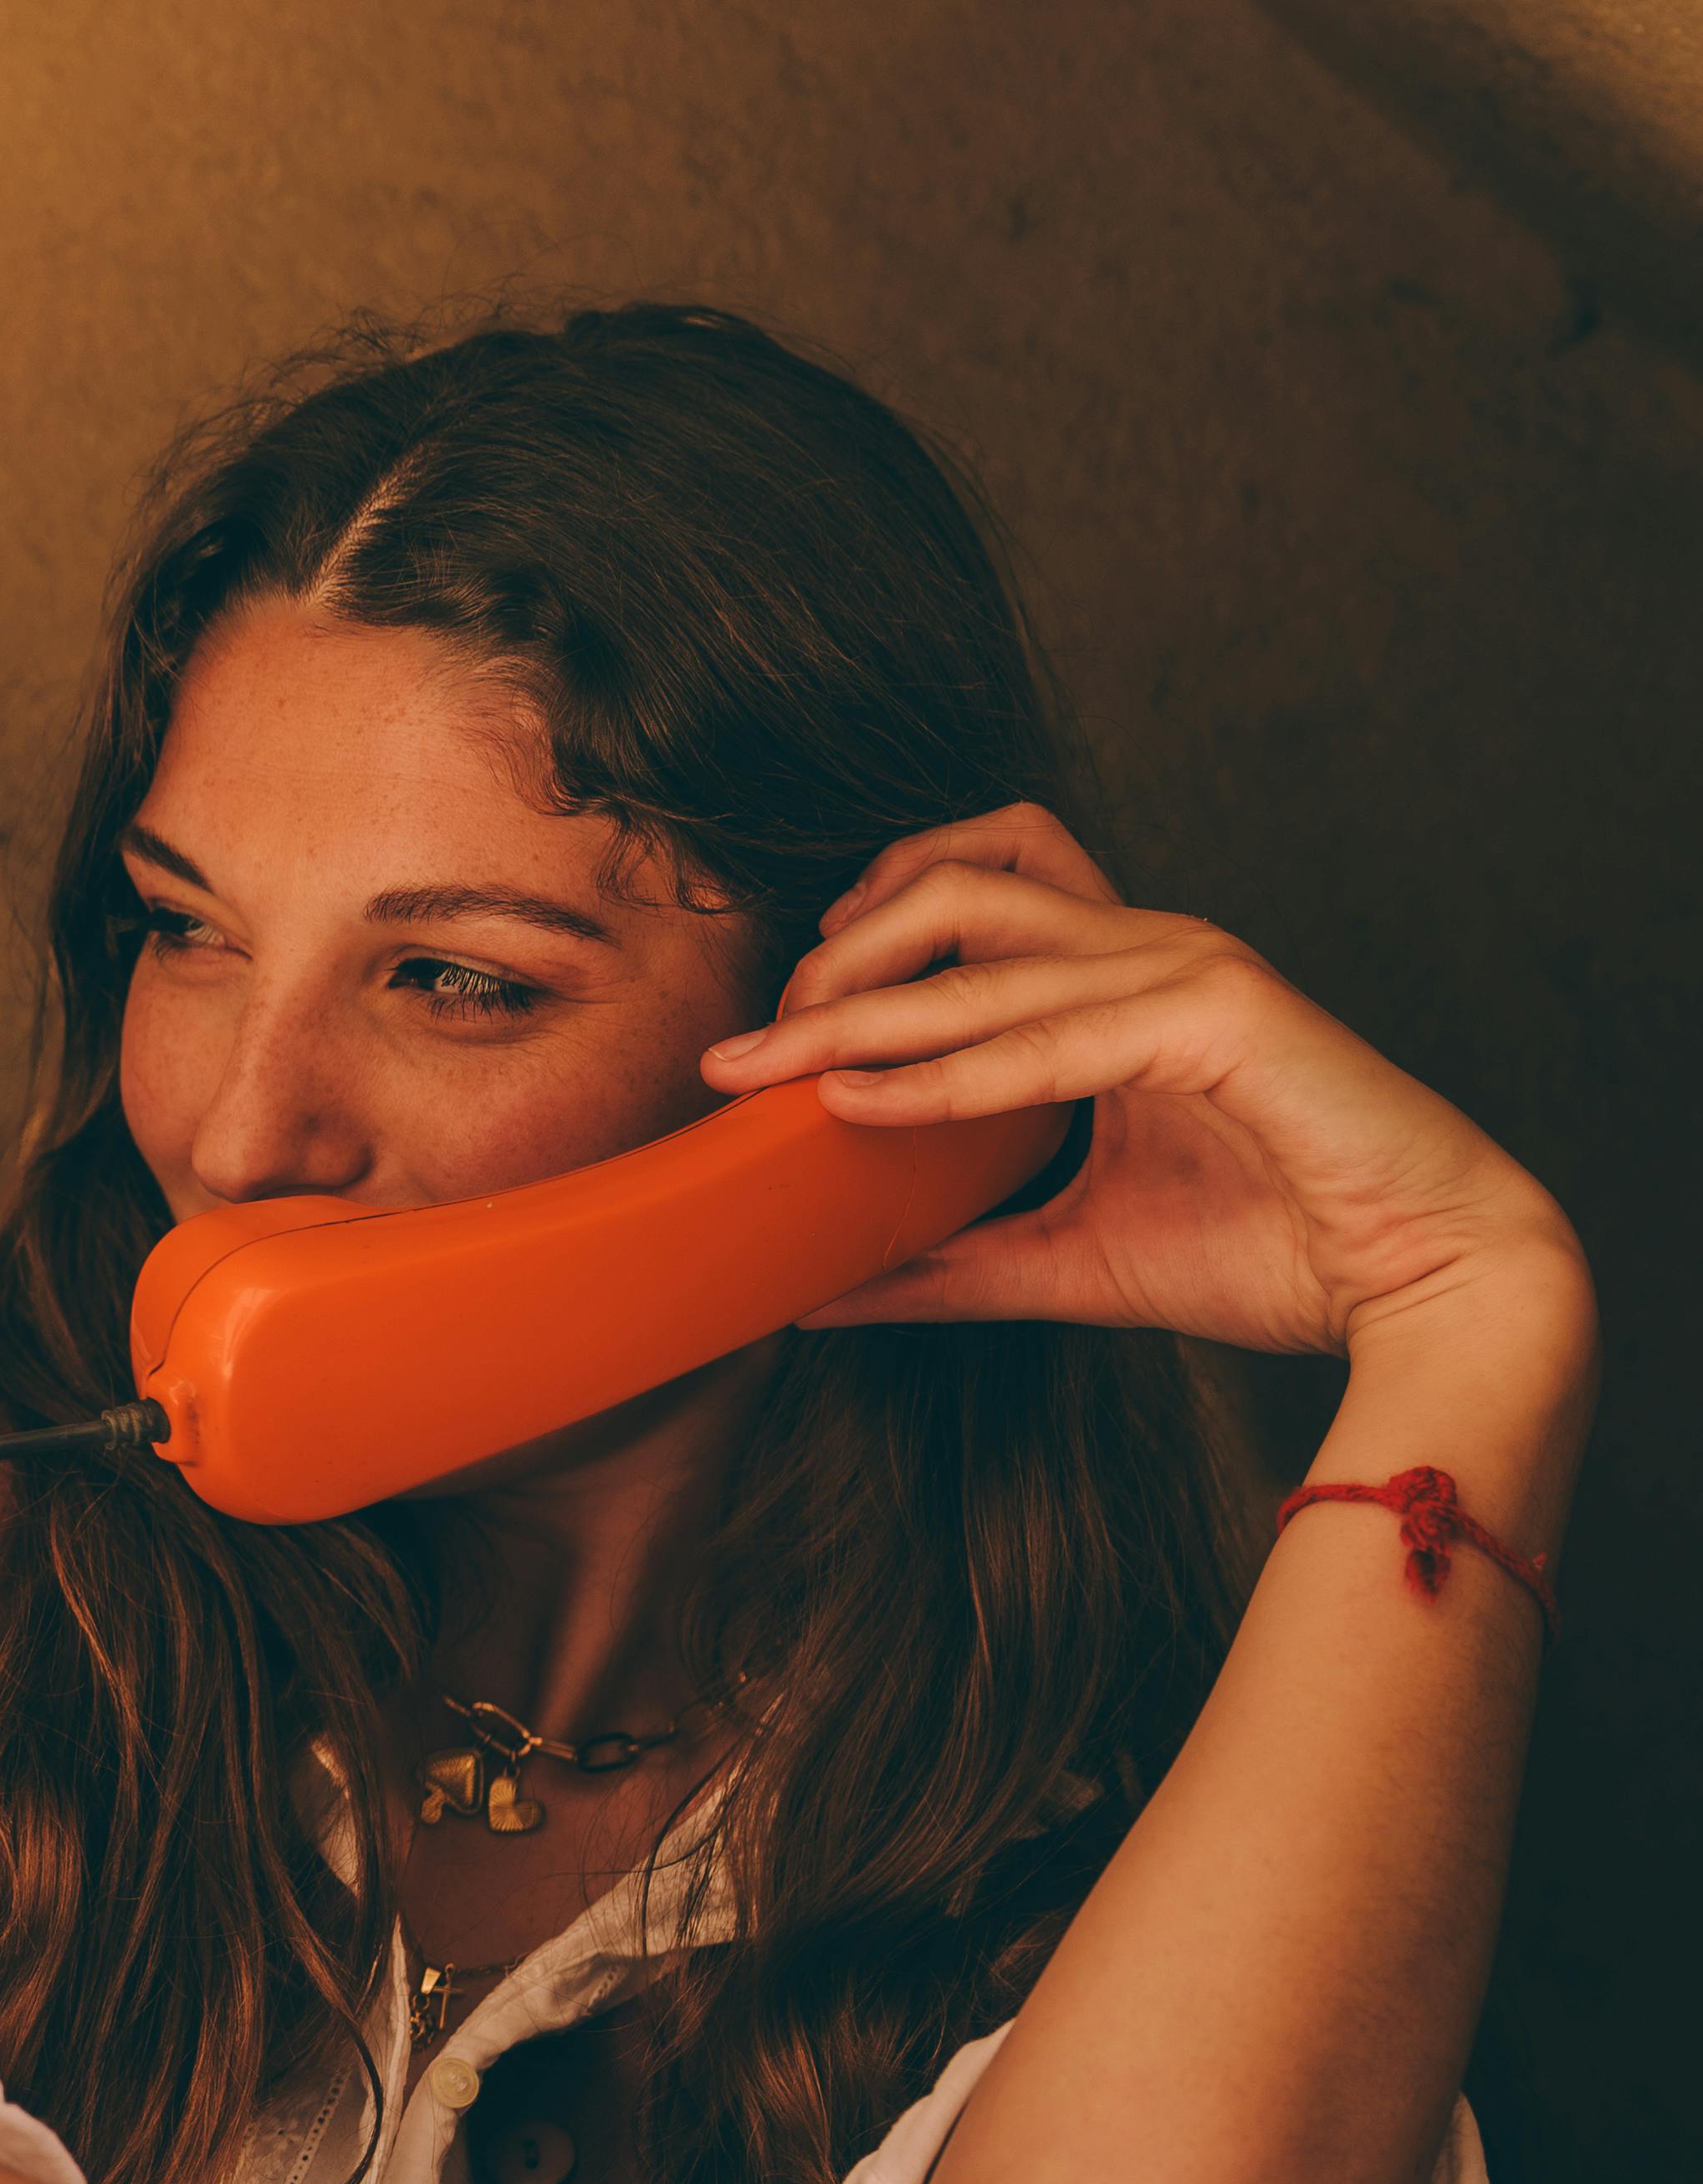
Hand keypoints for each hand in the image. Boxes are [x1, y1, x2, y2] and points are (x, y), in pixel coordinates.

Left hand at [699, 804, 1586, 1364]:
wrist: (1429, 1290)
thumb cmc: (1280, 1254)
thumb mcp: (1072, 1255)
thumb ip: (950, 1261)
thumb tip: (819, 1292)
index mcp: (1126, 981)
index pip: (975, 891)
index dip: (865, 925)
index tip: (776, 1018)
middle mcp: (1155, 949)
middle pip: (957, 893)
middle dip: (836, 958)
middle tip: (754, 1045)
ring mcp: (1191, 969)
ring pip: (985, 953)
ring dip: (860, 1009)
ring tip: (770, 1067)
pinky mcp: (1221, 1017)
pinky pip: (1050, 1037)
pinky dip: (946, 1072)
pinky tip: (862, 1104)